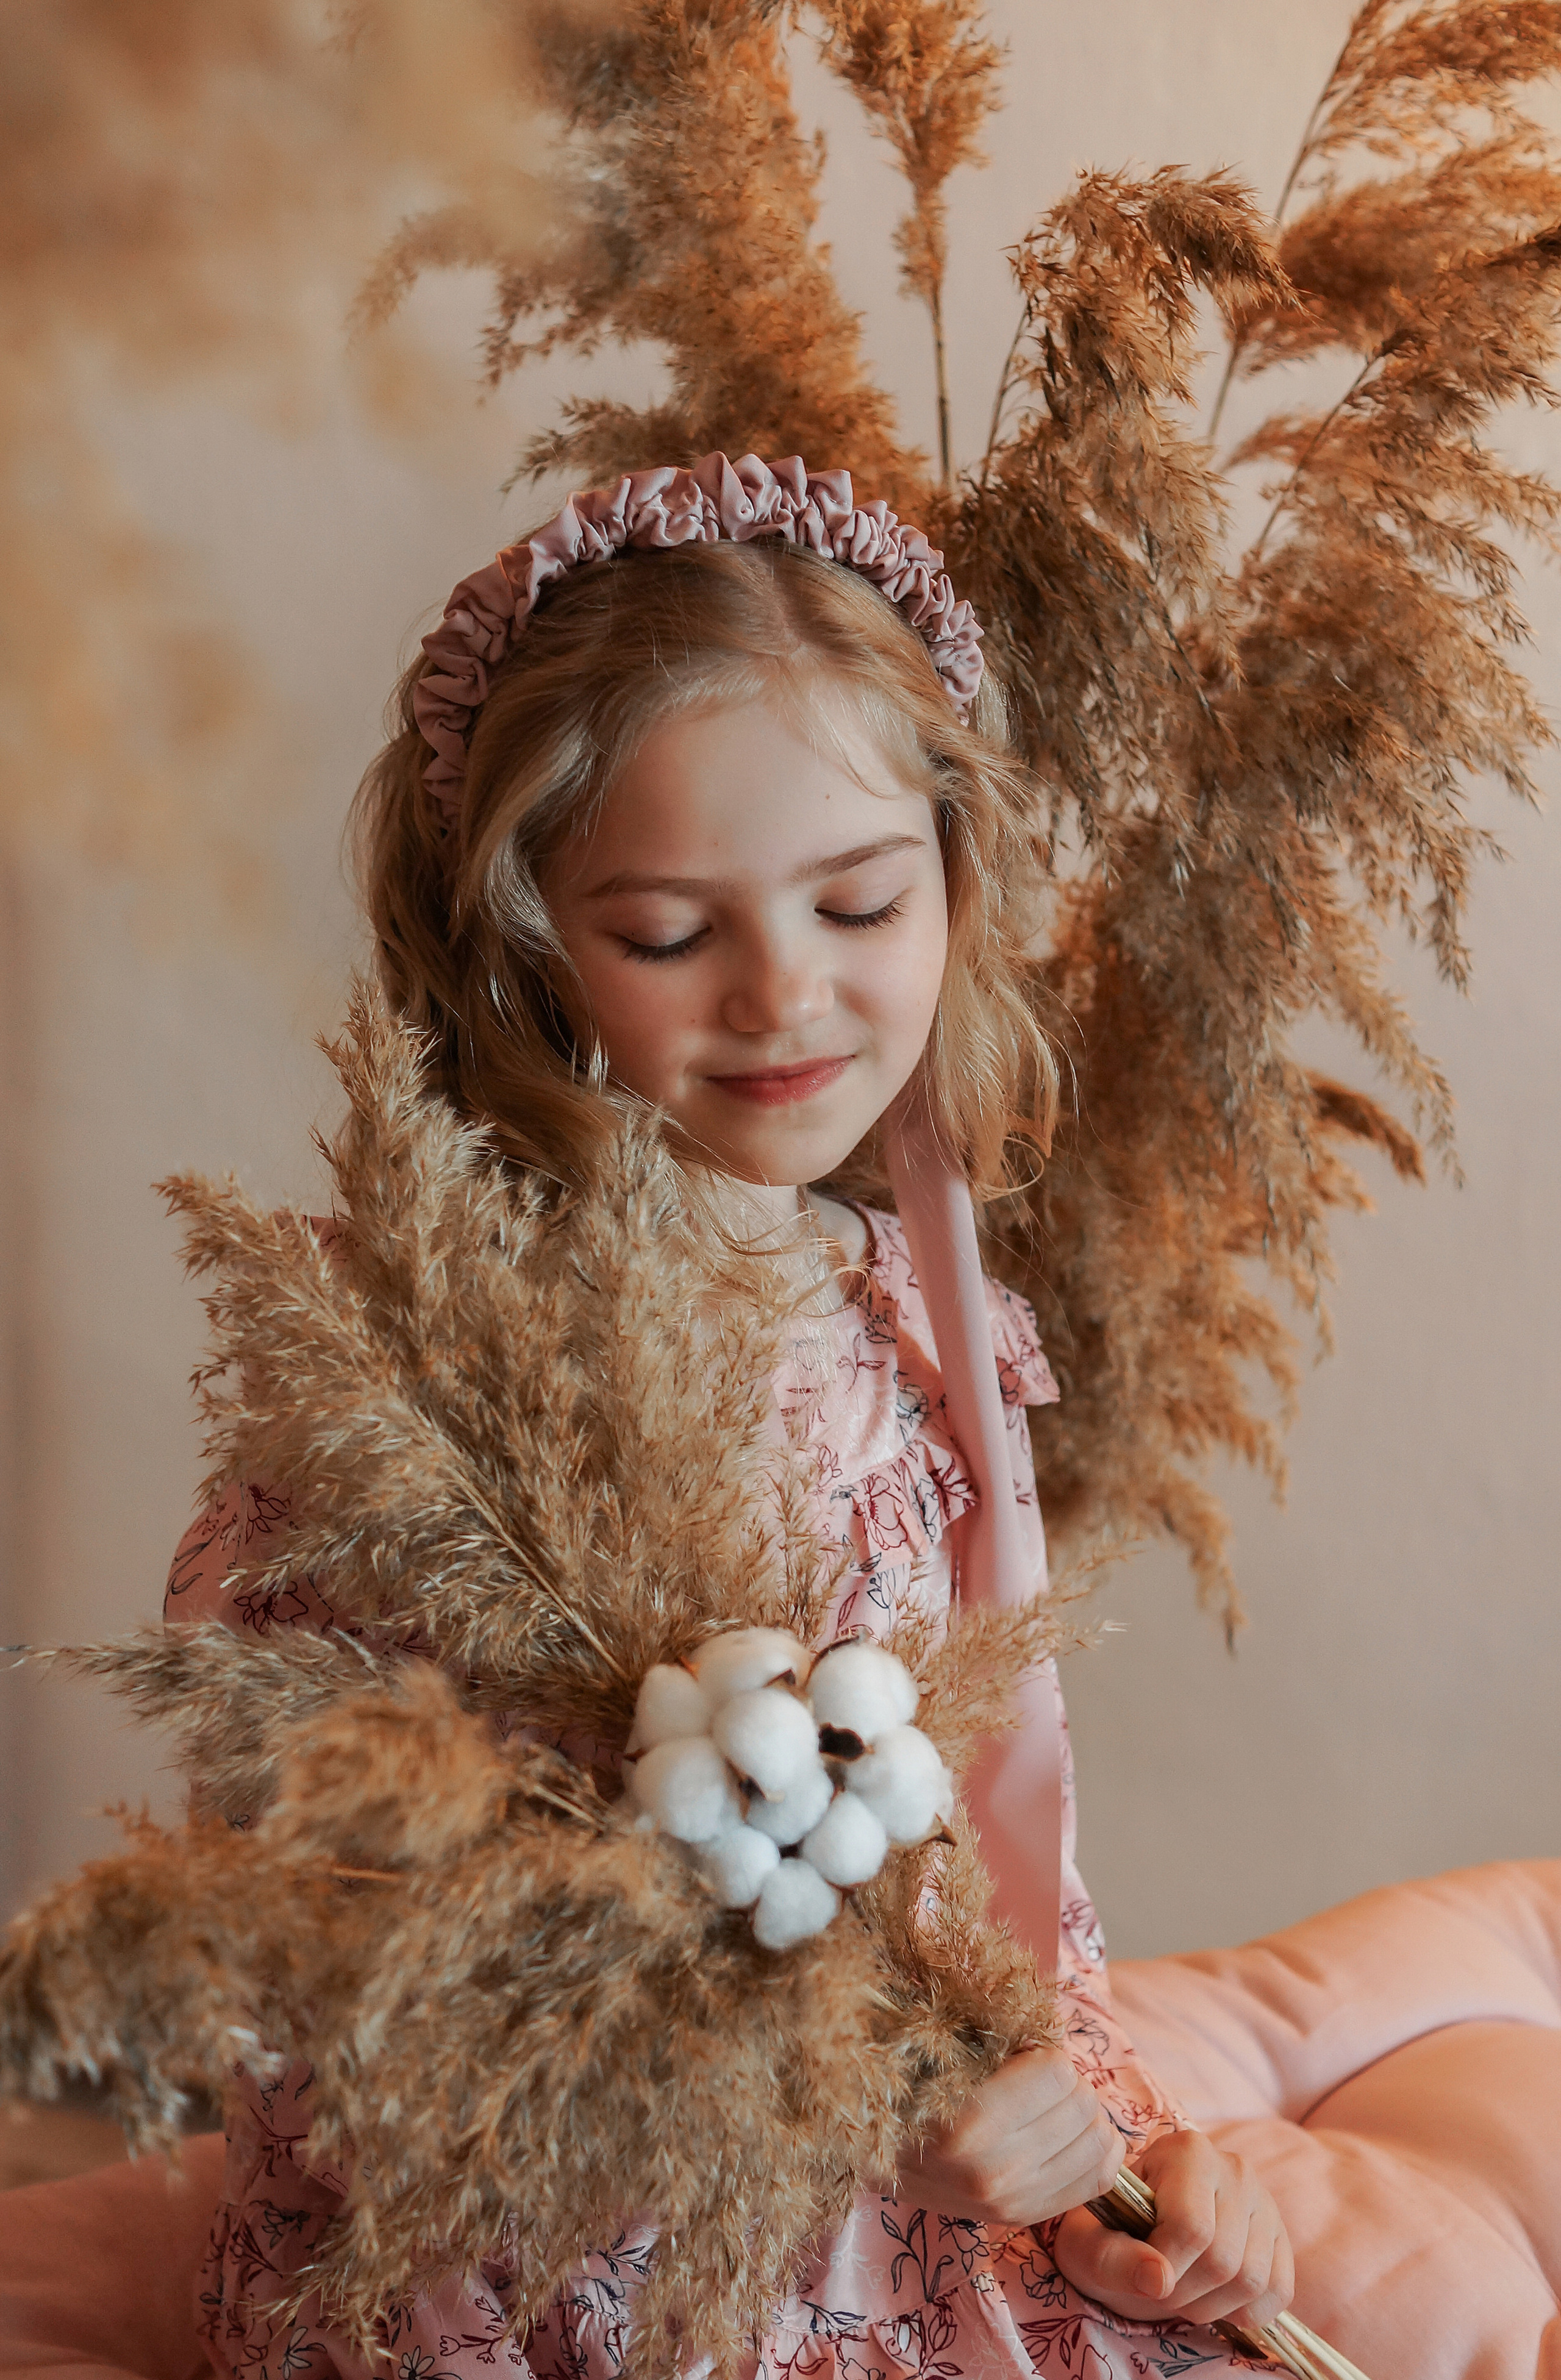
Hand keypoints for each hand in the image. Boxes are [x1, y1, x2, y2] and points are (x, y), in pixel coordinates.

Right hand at [897, 2046, 1123, 2228]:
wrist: (876, 2155)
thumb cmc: (910, 2087)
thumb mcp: (944, 2049)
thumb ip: (997, 2038)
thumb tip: (1051, 2027)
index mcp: (971, 2123)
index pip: (1057, 2072)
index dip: (1044, 2053)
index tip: (1021, 2056)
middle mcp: (997, 2170)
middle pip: (1082, 2104)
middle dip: (1066, 2082)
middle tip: (1038, 2081)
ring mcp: (1013, 2201)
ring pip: (1099, 2141)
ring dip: (1083, 2115)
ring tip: (1050, 2108)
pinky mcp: (1024, 2217)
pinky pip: (1098, 2178)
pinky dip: (1095, 2148)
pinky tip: (1071, 2135)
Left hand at [1053, 2129, 1293, 2330]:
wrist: (1134, 2233)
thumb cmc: (1109, 2234)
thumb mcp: (1089, 2244)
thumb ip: (1114, 2259)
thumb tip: (1159, 2280)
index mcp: (1187, 2152)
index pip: (1191, 2227)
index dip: (1165, 2269)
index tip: (1142, 2275)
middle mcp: (1234, 2168)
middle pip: (1222, 2260)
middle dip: (1184, 2294)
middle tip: (1159, 2287)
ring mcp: (1264, 2202)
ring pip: (1253, 2280)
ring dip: (1212, 2307)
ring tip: (1183, 2290)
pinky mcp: (1282, 2238)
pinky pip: (1278, 2291)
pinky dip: (1246, 2312)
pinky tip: (1214, 2297)